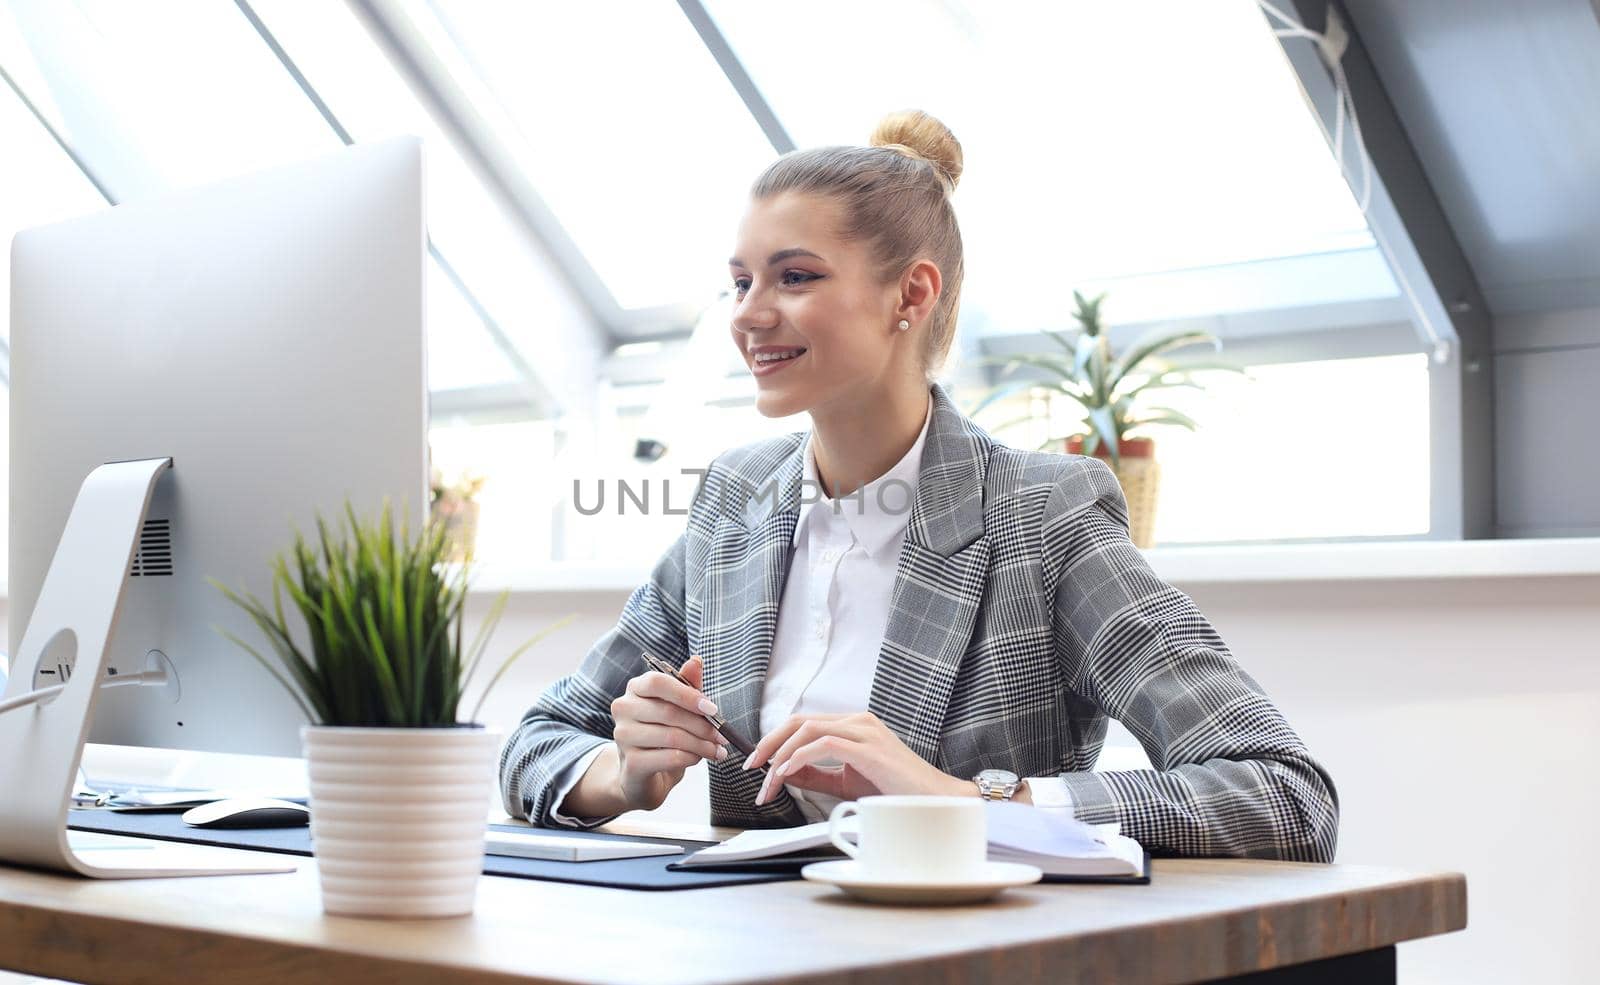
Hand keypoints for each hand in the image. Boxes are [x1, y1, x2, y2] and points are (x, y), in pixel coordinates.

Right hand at [609, 654, 729, 811]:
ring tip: (717, 750)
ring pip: (672, 737)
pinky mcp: (631, 763)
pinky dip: (692, 758)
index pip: (657, 682)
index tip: (713, 709)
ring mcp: (623, 736)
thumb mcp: (678, 708)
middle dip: (702, 726)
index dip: (687, 694)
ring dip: (702, 745)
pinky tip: (699, 758)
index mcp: (636, 688)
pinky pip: (670, 758)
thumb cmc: (663, 733)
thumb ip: (687, 686)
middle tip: (723, 736)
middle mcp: (624, 708)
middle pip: (668, 712)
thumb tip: (697, 660)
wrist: (642, 773)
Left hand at [741, 711, 968, 805]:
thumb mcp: (846, 781)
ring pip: (808, 730)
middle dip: (769, 743)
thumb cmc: (895, 792)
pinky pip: (824, 744)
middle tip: (750, 767)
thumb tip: (783, 772)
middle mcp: (858, 721)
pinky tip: (785, 773)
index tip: (756, 764)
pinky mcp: (869, 748)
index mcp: (853, 725)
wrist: (934, 801)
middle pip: (799, 721)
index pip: (803, 724)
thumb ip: (816, 774)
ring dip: (780, 755)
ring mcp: (865, 731)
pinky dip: (799, 757)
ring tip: (766, 780)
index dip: (775, 740)